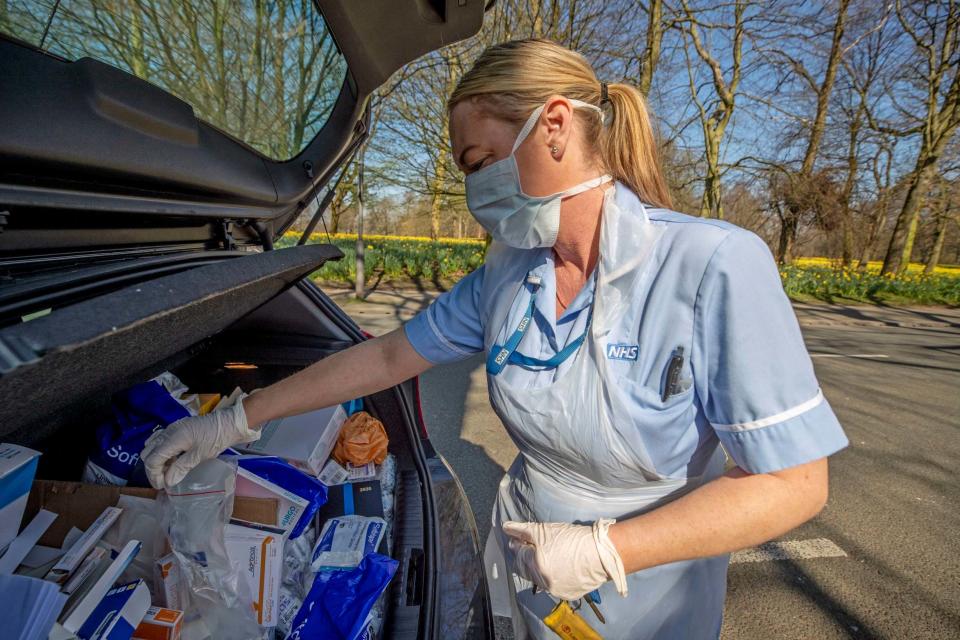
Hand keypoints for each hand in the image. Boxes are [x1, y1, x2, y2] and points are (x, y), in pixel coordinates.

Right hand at [141, 394, 259, 488]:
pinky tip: (172, 460)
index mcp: (172, 438)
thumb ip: (181, 468)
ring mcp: (171, 428)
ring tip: (169, 471)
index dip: (154, 475)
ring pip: (153, 446)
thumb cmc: (216, 439)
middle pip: (149, 452)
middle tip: (164, 480)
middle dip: (153, 468)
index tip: (161, 486)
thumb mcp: (199, 455)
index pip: (152, 459)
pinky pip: (160, 440)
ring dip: (157, 460)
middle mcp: (168, 432)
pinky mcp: (177, 429)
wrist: (229, 423)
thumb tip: (168, 482)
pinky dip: (162, 452)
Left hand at [503, 519, 627, 600]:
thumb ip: (523, 530)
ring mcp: (554, 590)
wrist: (602, 554)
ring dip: (537, 568)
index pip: (518, 554)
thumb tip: (505, 528)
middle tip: (530, 547)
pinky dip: (552, 577)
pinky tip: (559, 566)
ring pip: (538, 579)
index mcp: (535, 564)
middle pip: (525, 569)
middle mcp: (542, 581)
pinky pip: (553, 585)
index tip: (519, 539)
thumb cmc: (573, 539)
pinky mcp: (567, 594)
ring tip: (546, 556)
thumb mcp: (545, 530)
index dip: (518, 545)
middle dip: (525, 558)